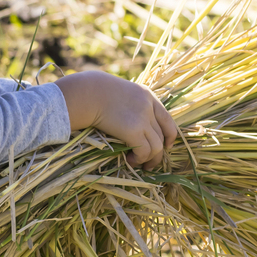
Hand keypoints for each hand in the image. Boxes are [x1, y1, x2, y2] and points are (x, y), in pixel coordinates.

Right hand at [55, 70, 179, 167]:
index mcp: (147, 95)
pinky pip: (145, 151)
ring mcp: (143, 119)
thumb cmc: (95, 93)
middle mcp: (149, 106)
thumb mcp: (120, 93)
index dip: (170, 135)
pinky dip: (139, 159)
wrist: (86, 93)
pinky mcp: (134, 131)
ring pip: (157, 146)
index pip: (167, 119)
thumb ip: (131, 105)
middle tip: (150, 164)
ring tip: (138, 164)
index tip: (167, 145)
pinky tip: (130, 160)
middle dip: (159, 152)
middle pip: (163, 135)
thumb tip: (131, 124)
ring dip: (149, 159)